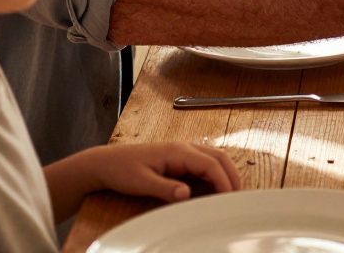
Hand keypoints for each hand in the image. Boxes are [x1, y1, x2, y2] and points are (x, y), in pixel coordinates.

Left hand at [79, 142, 239, 202]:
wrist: (104, 163)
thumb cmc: (121, 170)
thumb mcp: (140, 183)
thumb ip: (164, 188)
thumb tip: (186, 194)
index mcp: (177, 151)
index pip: (210, 163)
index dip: (223, 180)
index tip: (230, 197)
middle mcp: (183, 148)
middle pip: (219, 157)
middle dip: (232, 175)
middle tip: (239, 196)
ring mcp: (182, 151)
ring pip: (214, 157)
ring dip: (226, 172)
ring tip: (231, 192)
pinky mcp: (179, 158)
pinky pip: (205, 161)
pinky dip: (216, 172)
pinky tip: (216, 186)